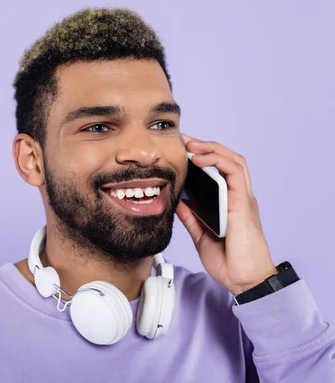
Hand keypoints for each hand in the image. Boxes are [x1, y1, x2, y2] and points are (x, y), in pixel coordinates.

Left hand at [175, 134, 277, 295]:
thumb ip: (191, 217)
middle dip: (205, 146)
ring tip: (190, 144)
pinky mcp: (243, 203)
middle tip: (183, 140)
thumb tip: (178, 202)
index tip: (180, 151)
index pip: (219, 171)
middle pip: (227, 160)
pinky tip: (200, 159)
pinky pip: (235, 173)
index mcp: (229, 203)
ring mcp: (243, 199)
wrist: (244, 281)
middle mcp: (239, 197)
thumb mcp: (201, 235)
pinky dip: (217, 161)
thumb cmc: (229, 261)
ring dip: (211, 148)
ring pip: (234, 161)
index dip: (203, 157)